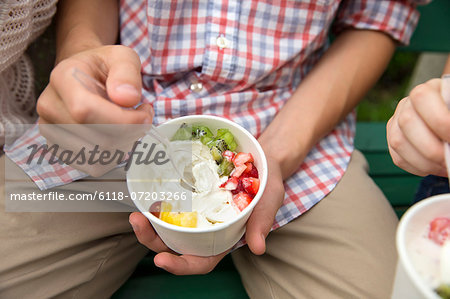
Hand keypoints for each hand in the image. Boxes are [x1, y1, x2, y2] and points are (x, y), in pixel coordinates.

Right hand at [36, 45, 152, 175]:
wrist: (84, 74)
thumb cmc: (103, 66)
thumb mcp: (122, 57)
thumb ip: (127, 73)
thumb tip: (127, 98)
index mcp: (62, 78)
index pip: (86, 111)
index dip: (123, 120)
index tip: (144, 112)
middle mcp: (50, 105)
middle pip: (96, 137)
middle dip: (131, 132)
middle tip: (142, 117)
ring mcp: (51, 130)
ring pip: (97, 156)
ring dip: (124, 145)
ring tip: (129, 125)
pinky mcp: (59, 148)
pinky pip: (93, 166)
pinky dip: (114, 157)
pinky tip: (118, 138)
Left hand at [129, 149, 285, 273]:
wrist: (262, 161)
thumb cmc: (267, 187)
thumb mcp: (268, 202)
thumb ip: (262, 223)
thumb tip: (258, 248)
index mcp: (222, 240)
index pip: (199, 262)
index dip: (179, 266)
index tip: (161, 261)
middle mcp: (203, 231)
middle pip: (174, 245)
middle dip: (152, 240)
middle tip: (138, 221)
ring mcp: (194, 213)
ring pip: (165, 227)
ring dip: (148, 223)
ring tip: (137, 211)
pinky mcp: (188, 196)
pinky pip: (168, 204)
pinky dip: (155, 201)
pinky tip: (145, 193)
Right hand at [387, 78, 449, 176]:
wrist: (448, 118)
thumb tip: (449, 142)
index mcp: (426, 90)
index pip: (422, 98)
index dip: (439, 121)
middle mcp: (406, 104)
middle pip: (407, 122)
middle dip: (431, 148)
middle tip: (449, 160)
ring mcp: (396, 123)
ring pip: (398, 142)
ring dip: (424, 162)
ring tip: (444, 166)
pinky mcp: (393, 141)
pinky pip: (398, 158)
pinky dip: (418, 167)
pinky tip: (434, 167)